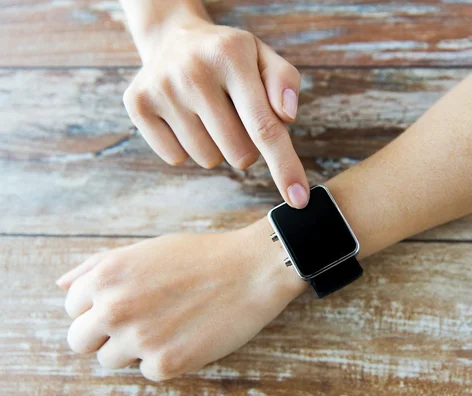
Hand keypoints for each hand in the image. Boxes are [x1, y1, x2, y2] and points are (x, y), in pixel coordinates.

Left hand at [55, 220, 305, 380]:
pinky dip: (165, 358)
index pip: (72, 307)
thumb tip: (61, 284)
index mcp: (106, 276)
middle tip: (140, 320)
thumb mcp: (145, 250)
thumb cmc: (201, 256)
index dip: (98, 305)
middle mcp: (115, 307)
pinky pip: (147, 371)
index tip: (125, 301)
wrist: (252, 270)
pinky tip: (187, 334)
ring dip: (133, 347)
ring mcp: (139, 339)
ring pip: (110, 360)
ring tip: (167, 324)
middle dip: (104, 333)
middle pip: (79, 341)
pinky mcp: (166, 364)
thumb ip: (97, 265)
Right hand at [123, 13, 309, 207]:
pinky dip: (187, 147)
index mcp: (232, 55)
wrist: (173, 39)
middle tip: (234, 115)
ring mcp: (161, 89)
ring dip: (216, 146)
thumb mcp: (263, 56)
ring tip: (208, 112)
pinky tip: (184, 117)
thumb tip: (286, 117)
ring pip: (209, 159)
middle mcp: (194, 71)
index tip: (299, 199)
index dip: (284, 167)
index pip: (264, 126)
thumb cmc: (229, 57)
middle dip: (247, 146)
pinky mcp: (137, 105)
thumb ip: (284, 81)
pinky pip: (176, 158)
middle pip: (240, 153)